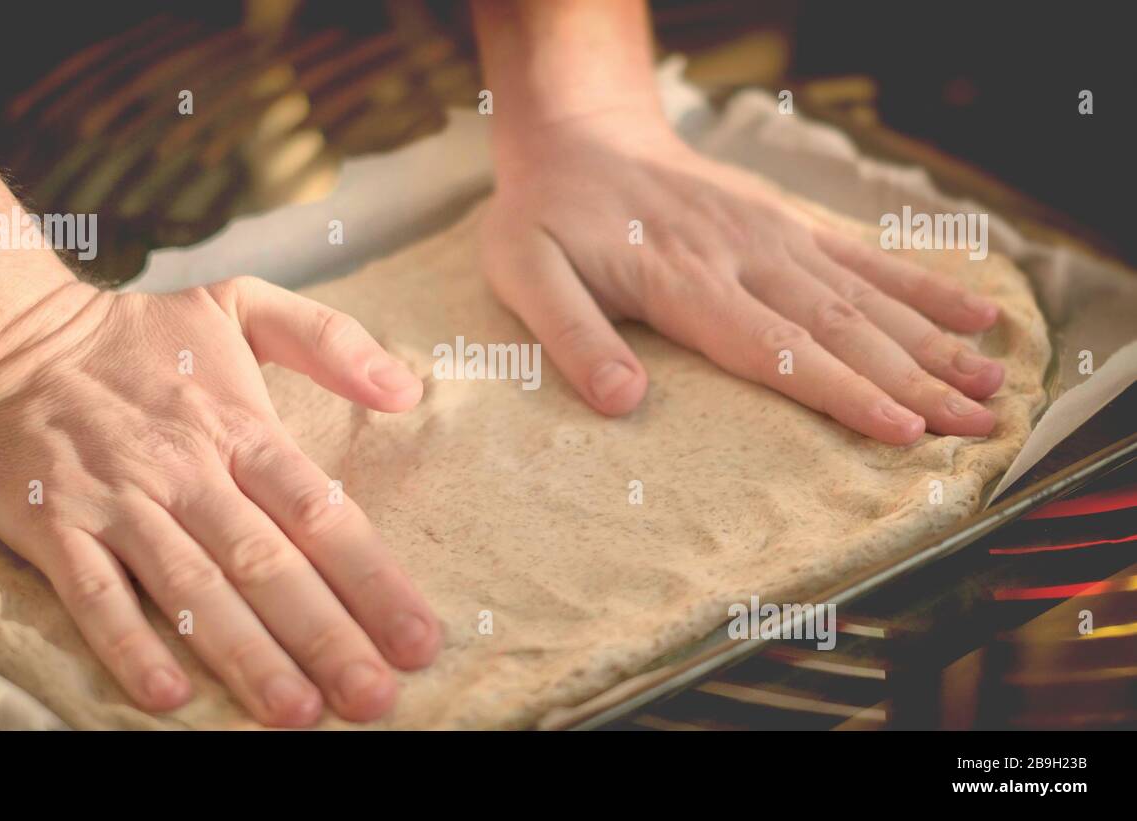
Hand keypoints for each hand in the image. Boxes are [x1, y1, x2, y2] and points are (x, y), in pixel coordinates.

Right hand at [0, 276, 440, 725]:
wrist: (1, 334)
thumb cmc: (133, 334)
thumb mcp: (239, 303)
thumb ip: (328, 339)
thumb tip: (408, 389)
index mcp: (239, 428)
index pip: (320, 512)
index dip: (373, 579)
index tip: (417, 639)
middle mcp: (186, 470)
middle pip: (267, 563)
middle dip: (325, 636)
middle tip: (373, 698)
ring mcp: (118, 501)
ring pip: (192, 589)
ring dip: (246, 654)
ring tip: (295, 713)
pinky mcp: (54, 525)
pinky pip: (93, 594)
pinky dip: (127, 645)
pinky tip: (168, 697)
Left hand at [481, 109, 1005, 443]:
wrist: (577, 138)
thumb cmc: (546, 218)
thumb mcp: (526, 276)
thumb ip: (573, 337)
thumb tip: (621, 402)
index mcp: (684, 281)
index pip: (776, 347)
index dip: (842, 391)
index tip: (902, 430)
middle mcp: (744, 256)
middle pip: (841, 327)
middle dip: (913, 381)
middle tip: (976, 429)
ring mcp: (773, 236)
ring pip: (866, 295)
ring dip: (933, 343)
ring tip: (993, 386)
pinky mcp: (786, 222)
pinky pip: (863, 255)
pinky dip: (922, 284)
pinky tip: (976, 312)